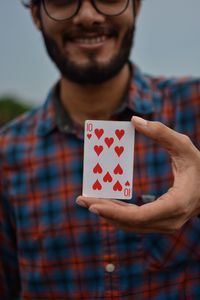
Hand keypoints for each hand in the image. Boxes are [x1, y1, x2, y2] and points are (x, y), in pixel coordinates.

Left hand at [76, 116, 199, 233]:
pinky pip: (134, 221)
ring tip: (87, 201)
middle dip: (104, 211)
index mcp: (176, 205)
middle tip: (81, 199)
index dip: (115, 212)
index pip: (140, 216)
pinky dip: (117, 213)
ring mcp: (165, 224)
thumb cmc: (199, 166)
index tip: (93, 205)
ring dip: (108, 213)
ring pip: (130, 224)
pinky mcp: (160, 222)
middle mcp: (169, 221)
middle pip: (130, 222)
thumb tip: (135, 120)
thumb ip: (161, 132)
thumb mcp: (184, 146)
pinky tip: (104, 203)